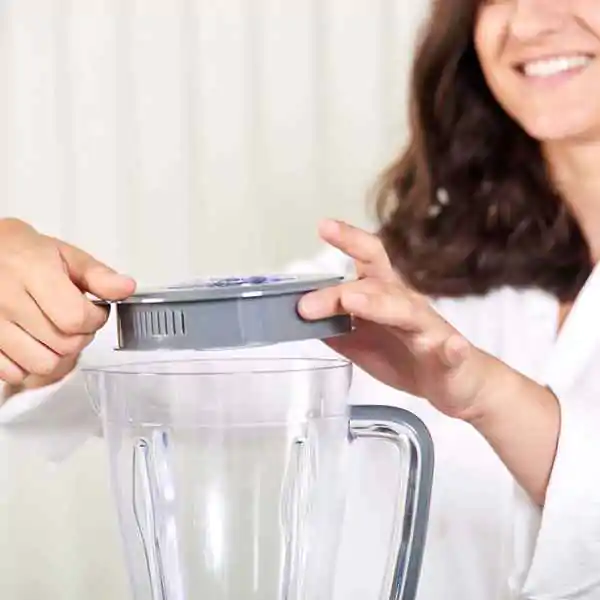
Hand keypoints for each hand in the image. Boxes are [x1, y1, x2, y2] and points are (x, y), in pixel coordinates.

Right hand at [0, 218, 135, 391]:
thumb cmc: (25, 254)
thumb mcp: (65, 255)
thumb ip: (98, 275)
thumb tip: (127, 288)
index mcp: (32, 271)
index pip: (76, 318)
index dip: (95, 319)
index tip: (94, 310)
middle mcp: (6, 300)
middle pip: (63, 345)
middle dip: (80, 336)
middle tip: (75, 321)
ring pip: (42, 365)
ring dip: (57, 355)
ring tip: (54, 333)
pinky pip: (14, 374)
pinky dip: (29, 366)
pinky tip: (31, 345)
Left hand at [298, 219, 504, 421]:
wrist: (454, 383)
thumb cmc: (407, 355)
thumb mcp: (359, 342)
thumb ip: (333, 326)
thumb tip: (299, 315)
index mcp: (386, 296)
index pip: (368, 259)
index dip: (349, 239)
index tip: (324, 225)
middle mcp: (407, 305)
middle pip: (376, 286)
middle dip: (340, 292)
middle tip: (304, 305)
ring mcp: (429, 330)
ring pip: (407, 311)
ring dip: (379, 304)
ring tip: (354, 301)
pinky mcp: (450, 359)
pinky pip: (452, 352)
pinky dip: (452, 349)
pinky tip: (453, 347)